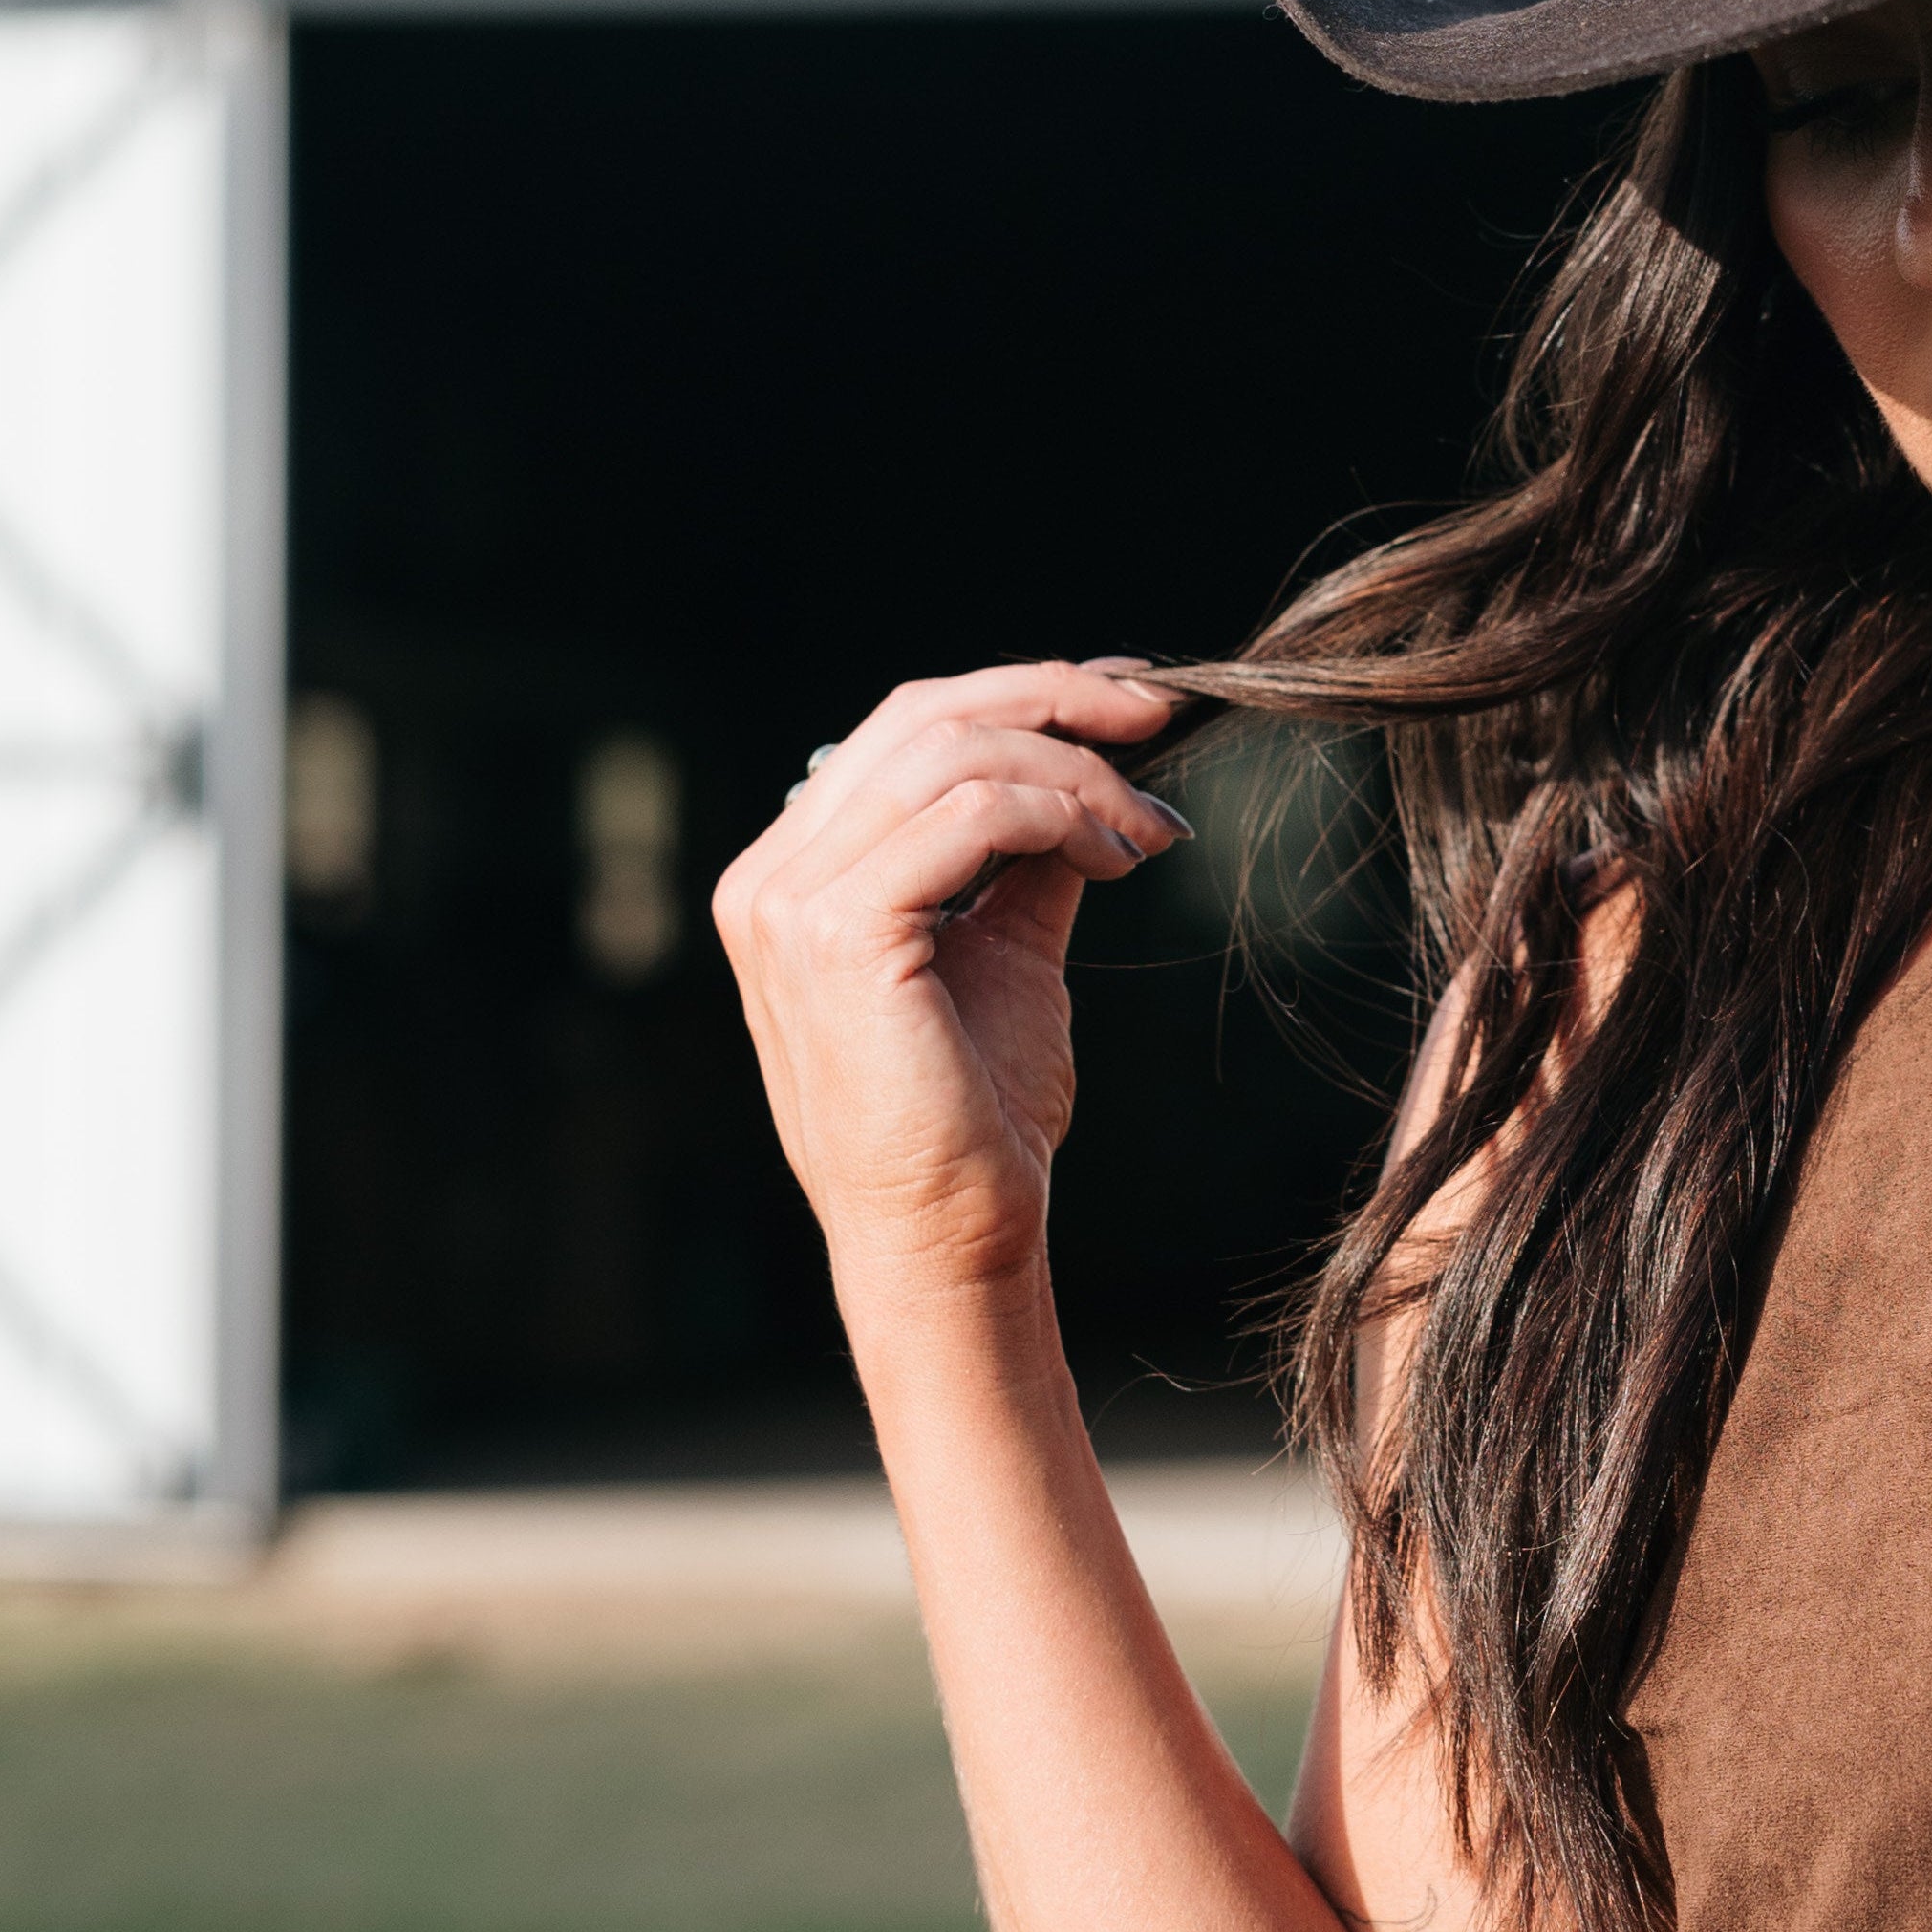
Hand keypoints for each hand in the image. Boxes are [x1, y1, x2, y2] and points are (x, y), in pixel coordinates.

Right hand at [711, 658, 1187, 1298]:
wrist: (949, 1237)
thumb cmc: (975, 1115)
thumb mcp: (1004, 954)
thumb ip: (1025, 860)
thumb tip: (1091, 771)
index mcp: (791, 876)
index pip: (903, 732)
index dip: (1021, 695)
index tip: (1127, 703)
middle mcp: (770, 878)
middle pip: (923, 716)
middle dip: (1057, 698)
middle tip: (1161, 713)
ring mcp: (791, 902)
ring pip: (955, 753)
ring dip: (1077, 773)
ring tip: (1147, 831)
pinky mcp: (840, 930)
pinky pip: (974, 811)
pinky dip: (1061, 812)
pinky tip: (1115, 857)